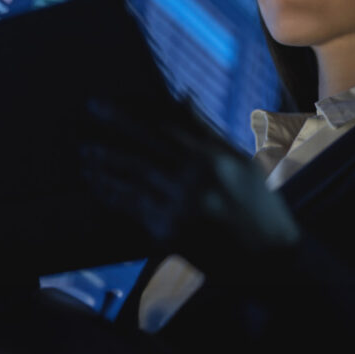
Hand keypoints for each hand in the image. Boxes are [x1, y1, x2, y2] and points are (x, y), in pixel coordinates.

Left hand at [78, 98, 298, 269]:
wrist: (271, 259)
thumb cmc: (258, 205)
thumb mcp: (239, 161)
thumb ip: (206, 129)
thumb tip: (182, 94)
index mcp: (215, 157)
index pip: (161, 127)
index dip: (126, 115)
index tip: (100, 106)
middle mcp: (198, 179)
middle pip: (141, 150)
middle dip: (108, 136)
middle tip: (82, 125)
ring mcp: (183, 208)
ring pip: (132, 181)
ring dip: (104, 168)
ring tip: (85, 157)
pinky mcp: (172, 234)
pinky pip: (135, 210)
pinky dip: (115, 196)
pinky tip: (100, 187)